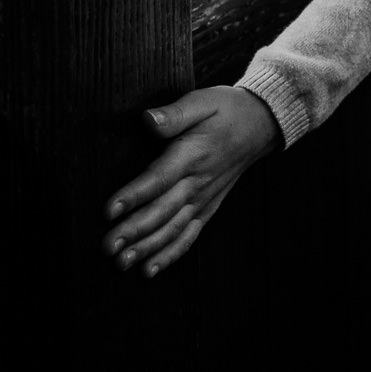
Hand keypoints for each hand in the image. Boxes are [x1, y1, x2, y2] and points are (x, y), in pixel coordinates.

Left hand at [101, 86, 280, 277]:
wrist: (263, 124)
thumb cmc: (227, 109)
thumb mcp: (203, 101)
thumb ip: (175, 113)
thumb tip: (147, 119)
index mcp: (193, 153)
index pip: (160, 177)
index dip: (134, 195)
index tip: (109, 210)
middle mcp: (199, 181)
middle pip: (163, 210)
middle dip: (134, 230)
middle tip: (107, 247)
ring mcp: (205, 197)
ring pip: (174, 228)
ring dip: (148, 248)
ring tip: (122, 264)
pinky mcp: (209, 207)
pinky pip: (189, 235)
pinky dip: (171, 254)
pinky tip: (149, 270)